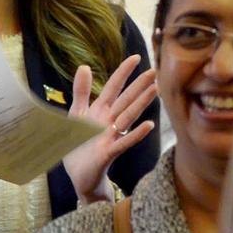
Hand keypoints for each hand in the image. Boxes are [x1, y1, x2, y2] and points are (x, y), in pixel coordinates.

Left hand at [63, 55, 156, 201]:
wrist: (79, 175)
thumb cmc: (79, 145)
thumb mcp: (76, 114)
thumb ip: (81, 92)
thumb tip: (85, 66)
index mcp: (100, 110)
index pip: (114, 87)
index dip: (123, 72)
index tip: (135, 57)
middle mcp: (109, 121)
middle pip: (126, 99)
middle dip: (139, 85)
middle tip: (155, 71)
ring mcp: (111, 137)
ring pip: (128, 116)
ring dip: (141, 103)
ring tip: (156, 89)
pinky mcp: (109, 153)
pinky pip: (124, 142)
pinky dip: (136, 134)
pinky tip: (149, 125)